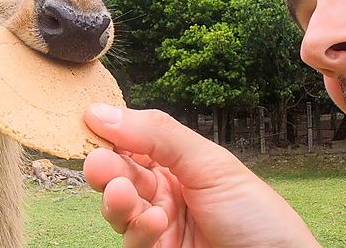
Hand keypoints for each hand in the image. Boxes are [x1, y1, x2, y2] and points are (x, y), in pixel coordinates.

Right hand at [83, 104, 320, 247]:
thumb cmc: (258, 217)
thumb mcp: (211, 164)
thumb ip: (157, 135)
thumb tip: (100, 111)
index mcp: (181, 166)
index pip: (133, 144)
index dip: (110, 134)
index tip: (87, 123)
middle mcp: (167, 195)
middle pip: (119, 177)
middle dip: (106, 169)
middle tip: (97, 164)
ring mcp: (160, 229)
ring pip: (118, 212)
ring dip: (116, 201)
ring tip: (125, 195)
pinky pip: (132, 243)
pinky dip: (138, 230)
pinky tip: (157, 222)